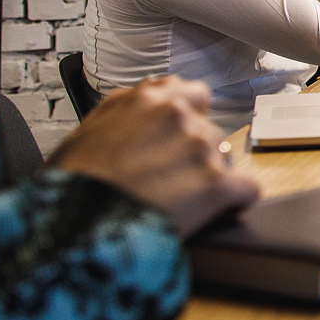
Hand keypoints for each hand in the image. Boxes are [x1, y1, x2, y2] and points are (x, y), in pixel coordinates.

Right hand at [50, 76, 259, 235]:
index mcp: (148, 99)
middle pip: (208, 130)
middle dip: (194, 154)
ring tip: (177, 201)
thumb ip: (127, 109)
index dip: (188, 118)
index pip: (192, 93)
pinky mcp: (215, 184)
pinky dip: (235, 201)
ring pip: (224, 158)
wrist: (72, 226)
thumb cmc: (72, 184)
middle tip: (169, 179)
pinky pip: (246, 189)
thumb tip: (148, 102)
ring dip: (208, 177)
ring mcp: (200, 148)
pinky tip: (218, 211)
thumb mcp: (88, 129)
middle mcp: (178, 116)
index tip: (179, 137)